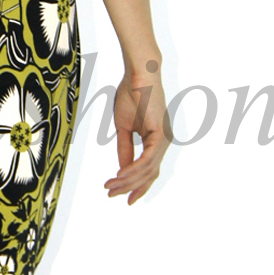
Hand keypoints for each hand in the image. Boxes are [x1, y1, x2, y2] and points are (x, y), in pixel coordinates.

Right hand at [104, 62, 171, 204]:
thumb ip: (125, 149)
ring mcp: (163, 139)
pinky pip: (146, 159)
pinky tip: (120, 175)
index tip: (123, 198)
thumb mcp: (124, 129)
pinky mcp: (160, 134)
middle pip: (148, 174)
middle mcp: (163, 142)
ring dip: (127, 180)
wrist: (138, 76)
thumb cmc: (131, 96)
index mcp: (156, 141)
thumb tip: (122, 170)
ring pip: (147, 170)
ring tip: (110, 186)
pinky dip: (133, 169)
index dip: (137, 186)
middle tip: (111, 194)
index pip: (149, 171)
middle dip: (129, 187)